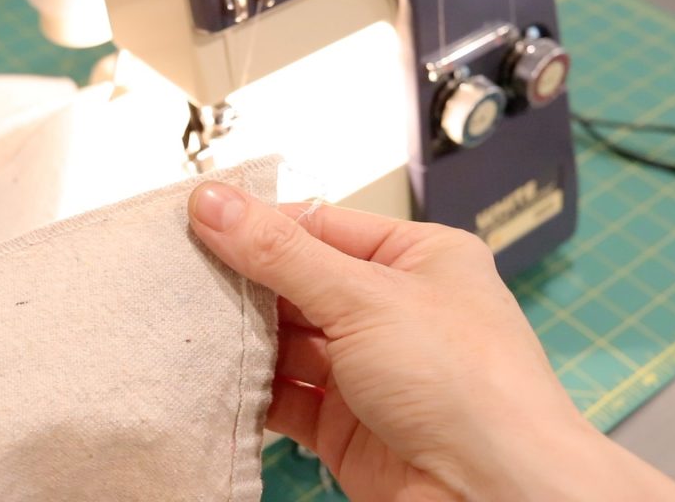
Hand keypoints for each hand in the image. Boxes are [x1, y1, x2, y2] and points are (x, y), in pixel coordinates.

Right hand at [188, 182, 674, 500]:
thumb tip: (215, 203)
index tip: (199, 218)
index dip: (261, 223)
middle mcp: (394, 310)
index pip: (321, 225)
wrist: (493, 496)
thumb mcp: (365, 297)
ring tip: (188, 323)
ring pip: (287, 341)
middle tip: (181, 272)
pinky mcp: (346, 424)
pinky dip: (251, 388)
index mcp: (418, 260)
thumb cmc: (470, 386)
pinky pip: (285, 395)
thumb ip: (282, 253)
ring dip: (244, 337)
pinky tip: (217, 377)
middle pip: (299, 282)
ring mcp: (369, 369)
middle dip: (245, 282)